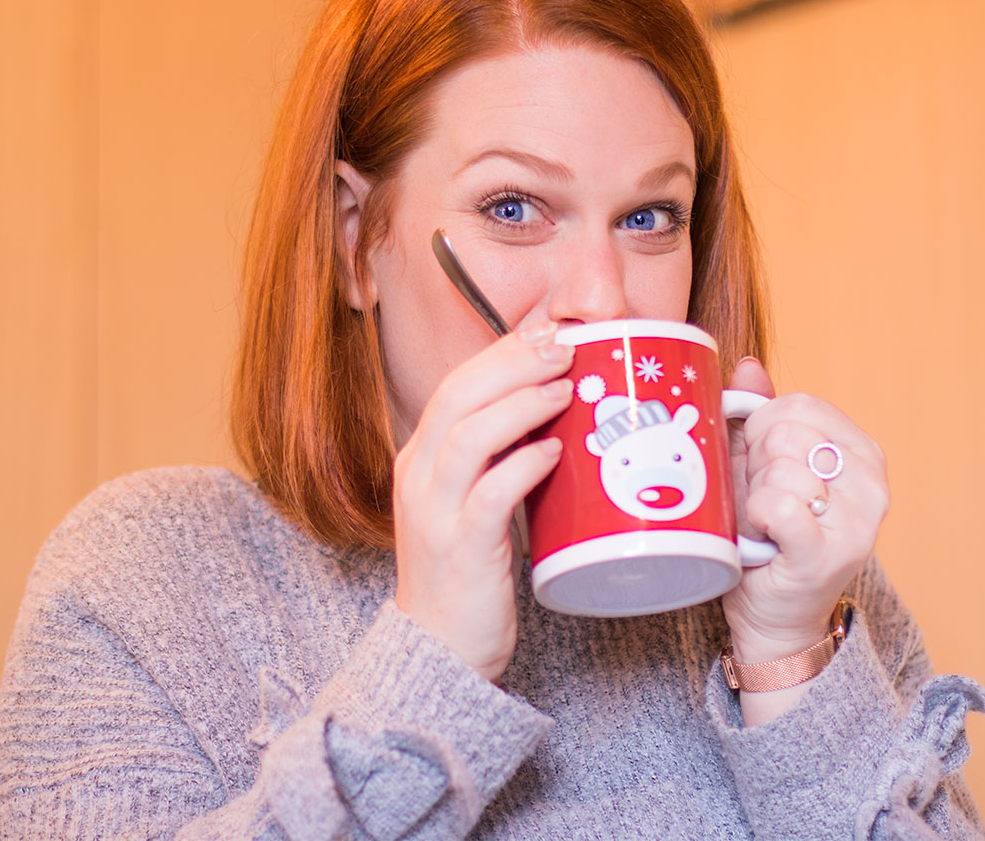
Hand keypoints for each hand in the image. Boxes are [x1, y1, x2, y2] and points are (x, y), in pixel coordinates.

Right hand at [391, 320, 573, 682]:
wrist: (438, 652)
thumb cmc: (466, 576)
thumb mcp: (473, 504)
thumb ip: (500, 462)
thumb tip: (553, 418)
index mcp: (420, 460)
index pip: (456, 386)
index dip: (501, 353)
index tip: (547, 332)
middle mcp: (419, 478)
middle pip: (458, 396)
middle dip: (513, 363)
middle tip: (564, 346)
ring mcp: (435, 513)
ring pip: (469, 436)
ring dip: (521, 404)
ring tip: (564, 388)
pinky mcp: (461, 549)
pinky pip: (489, 496)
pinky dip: (522, 466)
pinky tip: (552, 452)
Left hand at [721, 358, 889, 665]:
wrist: (773, 614)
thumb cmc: (767, 536)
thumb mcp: (760, 468)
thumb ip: (759, 416)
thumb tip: (747, 365)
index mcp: (860, 451)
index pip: (796, 406)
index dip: (760, 432)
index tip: (760, 469)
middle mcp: (871, 481)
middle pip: (786, 432)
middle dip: (755, 466)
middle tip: (761, 502)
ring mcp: (858, 519)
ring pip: (781, 467)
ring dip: (753, 496)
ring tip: (763, 524)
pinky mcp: (830, 552)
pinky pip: (778, 505)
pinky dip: (757, 518)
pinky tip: (764, 537)